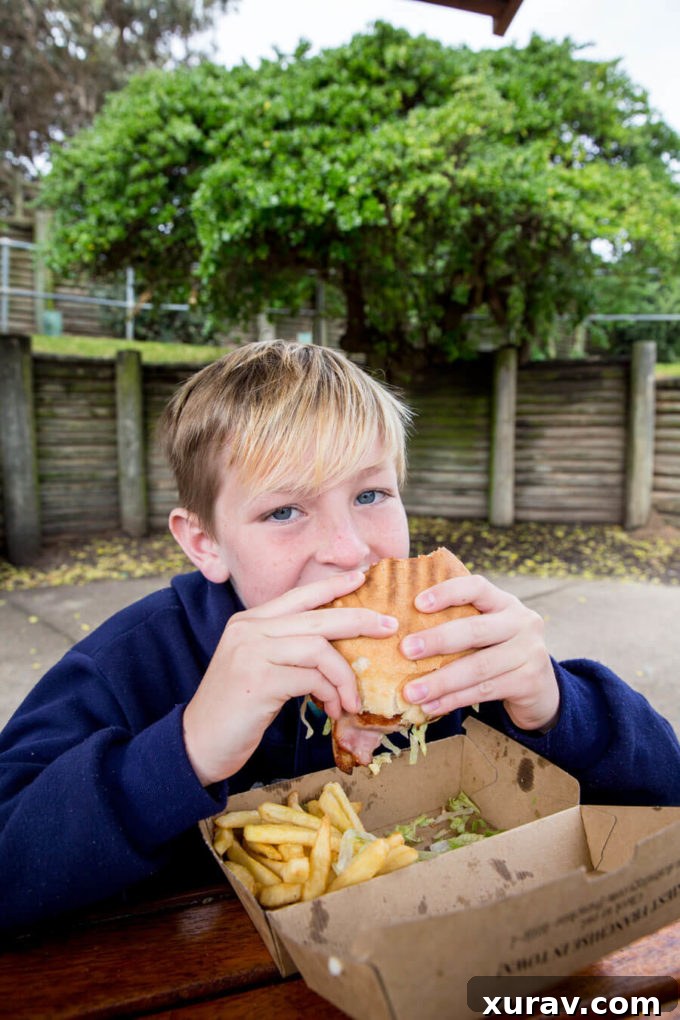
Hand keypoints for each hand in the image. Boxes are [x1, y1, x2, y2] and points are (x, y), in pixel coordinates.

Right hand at [182, 570, 398, 785]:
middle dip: (359, 620)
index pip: (299, 595)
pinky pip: (312, 678)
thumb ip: (287, 650)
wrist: (199, 743)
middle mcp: (249, 629)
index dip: (332, 585)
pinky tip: (332, 710)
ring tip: (352, 699)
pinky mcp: (259, 680)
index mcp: (249, 620)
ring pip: (319, 648)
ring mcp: (252, 652)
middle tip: (389, 627)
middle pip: (317, 617)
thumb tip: (335, 648)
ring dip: (345, 676)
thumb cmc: (236, 709)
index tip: (362, 576)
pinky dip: (330, 694)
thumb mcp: (259, 668)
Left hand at [400, 574, 558, 732]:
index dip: (448, 592)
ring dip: (440, 681)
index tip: (417, 603)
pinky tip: (431, 705)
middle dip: (437, 640)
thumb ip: (457, 623)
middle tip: (405, 650)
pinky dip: (454, 699)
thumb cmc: (497, 652)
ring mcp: (529, 652)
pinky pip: (484, 691)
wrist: (540, 688)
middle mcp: (522, 622)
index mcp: (505, 603)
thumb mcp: (486, 630)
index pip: (477, 588)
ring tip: (411, 691)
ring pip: (478, 666)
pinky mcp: (529, 681)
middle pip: (475, 630)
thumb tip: (397, 628)